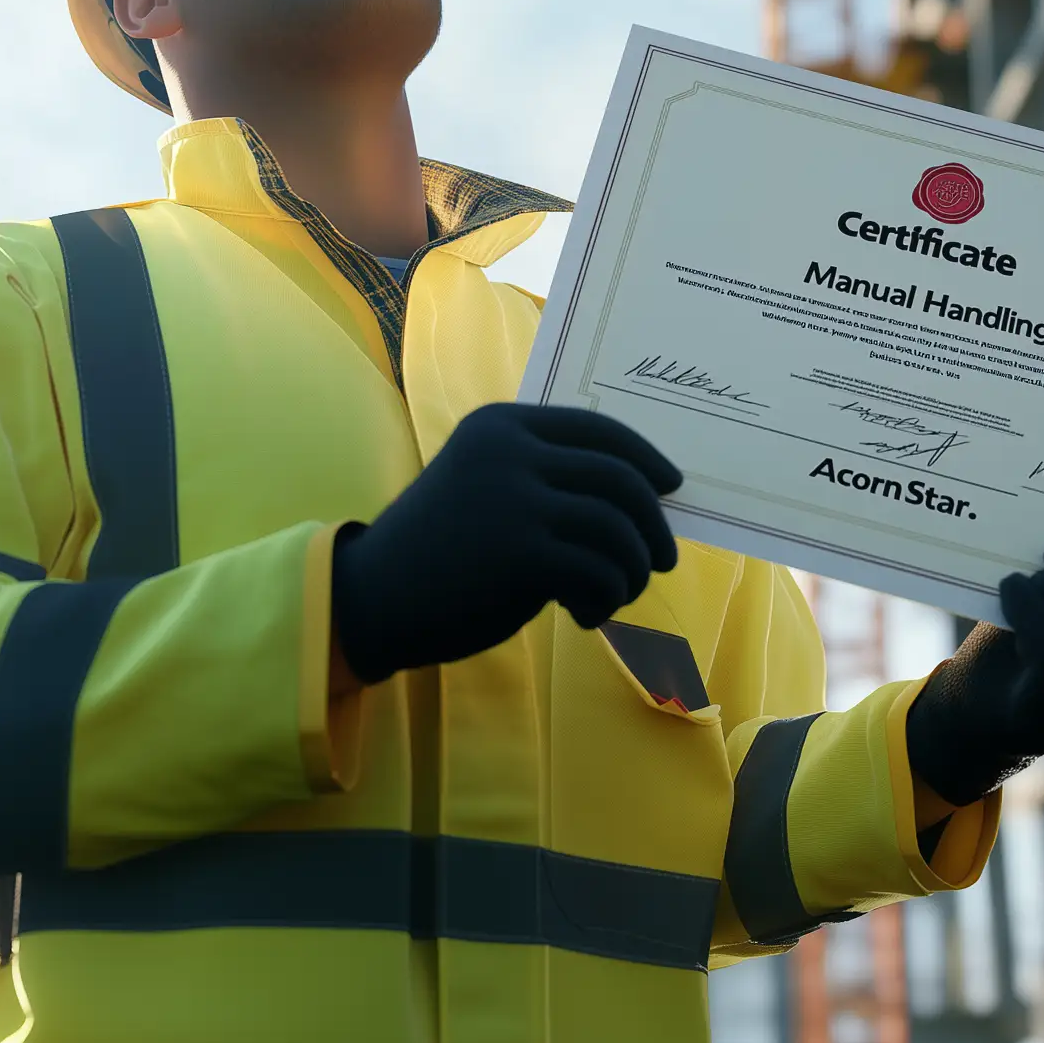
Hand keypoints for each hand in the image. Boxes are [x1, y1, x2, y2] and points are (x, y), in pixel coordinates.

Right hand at [331, 404, 680, 683]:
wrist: (372, 598)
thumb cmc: (439, 550)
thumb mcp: (487, 488)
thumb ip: (547, 481)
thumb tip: (642, 498)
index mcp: (502, 425)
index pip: (598, 428)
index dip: (645, 457)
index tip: (671, 485)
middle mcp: (510, 452)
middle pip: (620, 478)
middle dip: (654, 524)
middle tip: (664, 560)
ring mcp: (515, 500)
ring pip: (617, 528)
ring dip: (632, 569)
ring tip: (617, 595)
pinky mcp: (521, 554)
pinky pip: (600, 572)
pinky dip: (607, 597)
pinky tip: (586, 616)